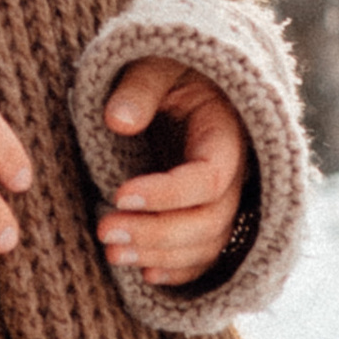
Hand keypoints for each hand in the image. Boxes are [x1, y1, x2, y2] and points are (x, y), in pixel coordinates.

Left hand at [97, 59, 250, 289]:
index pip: (209, 179)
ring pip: (208, 245)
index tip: (119, 193)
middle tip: (104, 230)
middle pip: (211, 221)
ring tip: (111, 252)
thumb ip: (138, 88)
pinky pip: (206, 255)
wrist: (188, 77)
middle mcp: (235, 175)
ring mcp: (226, 200)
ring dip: (161, 256)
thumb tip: (117, 121)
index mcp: (226, 136)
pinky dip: (180, 271)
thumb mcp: (155, 64)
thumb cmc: (169, 67)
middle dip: (157, 233)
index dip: (167, 194)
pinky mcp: (209, 214)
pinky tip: (144, 274)